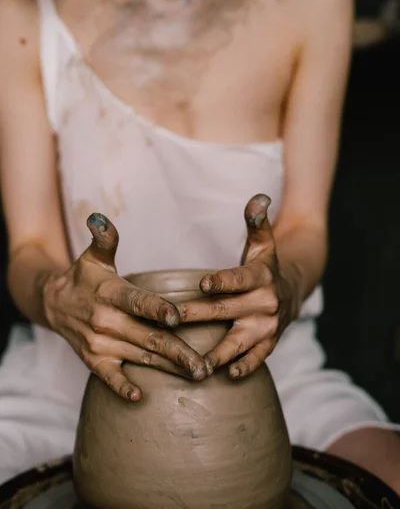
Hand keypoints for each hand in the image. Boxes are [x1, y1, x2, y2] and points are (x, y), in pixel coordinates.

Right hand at [42, 213, 206, 400]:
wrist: (52, 302)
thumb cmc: (84, 277)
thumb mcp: (94, 256)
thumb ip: (104, 239)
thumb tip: (99, 218)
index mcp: (110, 293)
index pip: (136, 302)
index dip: (155, 309)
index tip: (176, 317)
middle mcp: (105, 321)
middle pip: (147, 337)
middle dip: (177, 352)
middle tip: (204, 365)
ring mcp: (99, 343)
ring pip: (139, 358)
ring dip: (167, 369)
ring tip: (195, 377)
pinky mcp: (93, 360)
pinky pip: (109, 377)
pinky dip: (123, 387)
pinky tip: (141, 397)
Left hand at [174, 194, 295, 378]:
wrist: (291, 291)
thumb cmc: (264, 266)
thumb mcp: (263, 243)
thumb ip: (256, 221)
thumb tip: (259, 197)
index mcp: (261, 276)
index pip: (239, 278)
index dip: (222, 280)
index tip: (202, 283)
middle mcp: (265, 302)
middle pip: (227, 310)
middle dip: (198, 315)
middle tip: (171, 320)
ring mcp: (267, 326)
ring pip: (240, 341)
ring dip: (219, 353)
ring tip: (198, 365)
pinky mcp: (268, 344)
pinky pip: (257, 358)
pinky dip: (244, 367)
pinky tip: (227, 375)